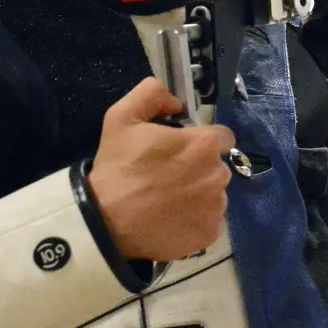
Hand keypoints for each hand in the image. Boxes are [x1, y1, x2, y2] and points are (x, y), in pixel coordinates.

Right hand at [87, 77, 235, 262]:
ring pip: (215, 195)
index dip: (202, 141)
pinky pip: (209, 221)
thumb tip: (177, 103)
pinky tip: (172, 220)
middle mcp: (218, 175)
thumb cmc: (117, 168)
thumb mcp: (122, 117)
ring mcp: (216, 207)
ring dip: (199, 195)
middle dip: (199, 168)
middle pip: (217, 167)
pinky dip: (195, 221)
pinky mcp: (210, 233)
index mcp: (204, 144)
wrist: (105, 222)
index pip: (222, 138)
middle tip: (169, 177)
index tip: (181, 150)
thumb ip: (152, 94)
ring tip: (168, 201)